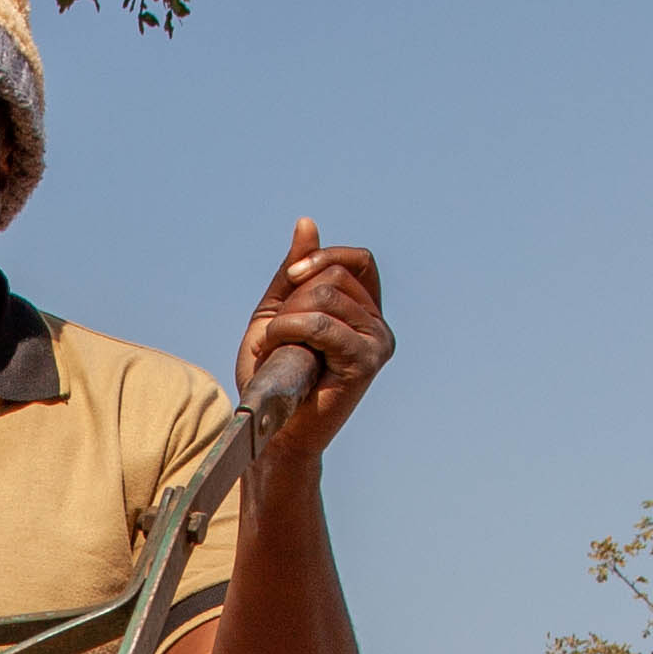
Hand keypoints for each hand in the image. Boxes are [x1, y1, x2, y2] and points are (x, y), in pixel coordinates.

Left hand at [232, 219, 389, 462]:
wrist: (274, 429)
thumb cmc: (275, 376)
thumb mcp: (278, 312)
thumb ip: (294, 272)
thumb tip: (307, 223)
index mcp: (365, 311)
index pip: (357, 259)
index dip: (323, 258)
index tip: (292, 276)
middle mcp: (379, 325)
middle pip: (335, 275)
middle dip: (294, 298)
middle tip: (279, 335)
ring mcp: (377, 343)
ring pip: (325, 296)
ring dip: (287, 318)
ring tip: (279, 348)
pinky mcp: (366, 362)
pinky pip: (322, 324)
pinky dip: (290, 330)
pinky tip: (281, 350)